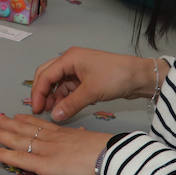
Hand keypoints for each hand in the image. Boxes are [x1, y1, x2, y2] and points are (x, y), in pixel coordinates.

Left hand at [0, 111, 108, 174]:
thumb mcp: (92, 140)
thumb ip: (82, 137)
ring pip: (16, 140)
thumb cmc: (106, 151)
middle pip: (24, 128)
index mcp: (64, 133)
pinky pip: (17, 158)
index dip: (25, 120)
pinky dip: (2, 154)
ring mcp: (44, 150)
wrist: (110, 156)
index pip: (40, 125)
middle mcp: (50, 138)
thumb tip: (81, 133)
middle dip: (6, 122)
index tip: (15, 115)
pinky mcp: (42, 164)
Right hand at [31, 47, 162, 120]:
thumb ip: (70, 104)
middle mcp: (71, 61)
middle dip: (43, 93)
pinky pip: (70, 88)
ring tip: (53, 113)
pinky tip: (65, 109)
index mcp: (69, 58)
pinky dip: (66, 98)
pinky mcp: (86, 78)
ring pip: (59, 83)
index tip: (36, 109)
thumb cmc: (115, 77)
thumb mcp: (91, 92)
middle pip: (48, 76)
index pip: (45, 75)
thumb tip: (54, 116)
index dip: (38, 92)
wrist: (139, 76)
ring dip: (55, 97)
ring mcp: (79, 70)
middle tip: (40, 110)